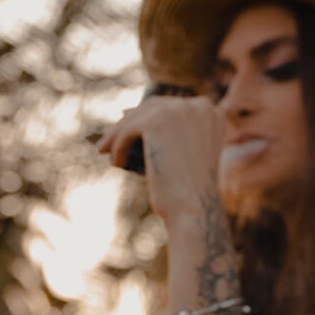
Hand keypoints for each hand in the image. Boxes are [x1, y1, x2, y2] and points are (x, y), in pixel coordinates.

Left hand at [96, 96, 224, 224]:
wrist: (194, 209)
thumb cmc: (190, 189)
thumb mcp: (186, 154)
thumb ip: (169, 132)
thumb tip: (126, 112)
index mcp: (208, 110)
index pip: (169, 106)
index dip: (146, 116)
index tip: (128, 127)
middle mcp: (197, 105)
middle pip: (151, 108)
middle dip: (128, 123)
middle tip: (110, 140)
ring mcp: (177, 111)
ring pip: (136, 118)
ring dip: (117, 134)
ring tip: (105, 150)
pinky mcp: (156, 123)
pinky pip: (127, 132)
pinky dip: (118, 147)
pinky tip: (116, 163)